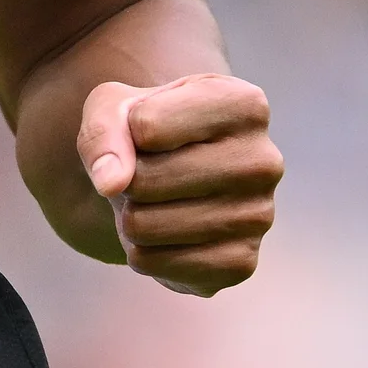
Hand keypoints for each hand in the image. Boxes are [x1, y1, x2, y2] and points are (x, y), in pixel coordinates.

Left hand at [77, 72, 280, 295]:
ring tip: (154, 201)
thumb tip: (111, 182)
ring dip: (130, 216)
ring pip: (146, 225)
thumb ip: (104, 129)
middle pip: (145, 180)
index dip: (126, 131)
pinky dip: (142, 252)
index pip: (147, 126)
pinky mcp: (242, 263)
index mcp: (243, 104)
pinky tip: (164, 234)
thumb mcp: (115, 106)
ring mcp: (259, 216)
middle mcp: (264, 160)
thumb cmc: (148, 128)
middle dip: (126, 179)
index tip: (145, 129)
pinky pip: (156, 263)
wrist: (173, 177)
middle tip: (145, 173)